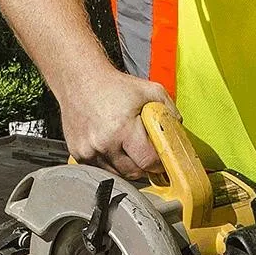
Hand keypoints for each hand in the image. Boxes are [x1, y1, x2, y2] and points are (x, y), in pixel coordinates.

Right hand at [59, 69, 179, 179]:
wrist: (80, 80)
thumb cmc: (114, 85)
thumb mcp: (151, 91)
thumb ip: (169, 111)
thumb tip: (178, 131)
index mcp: (122, 129)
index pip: (148, 161)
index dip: (159, 163)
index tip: (162, 160)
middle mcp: (103, 143)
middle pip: (133, 173)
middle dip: (144, 166)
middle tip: (147, 153)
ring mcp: (88, 151)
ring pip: (117, 174)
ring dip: (126, 165)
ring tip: (128, 146)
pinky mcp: (77, 154)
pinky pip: (101, 169)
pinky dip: (111, 162)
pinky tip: (112, 146)